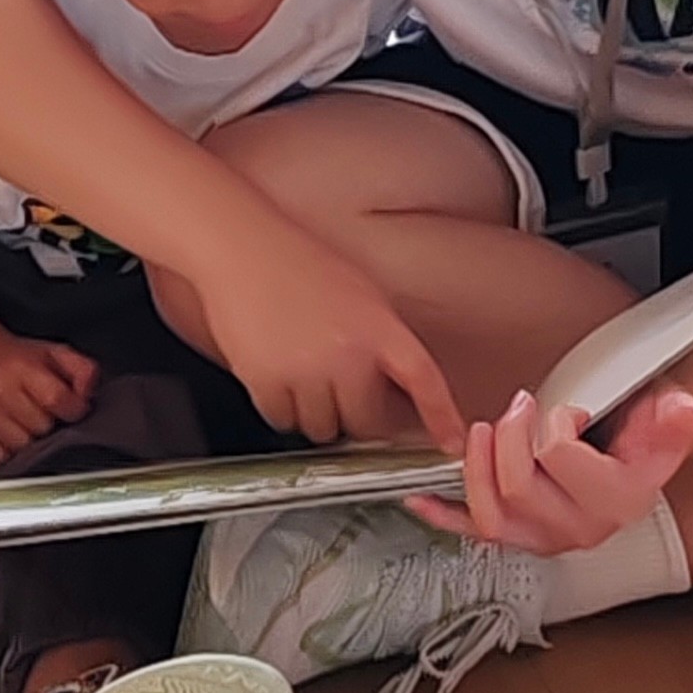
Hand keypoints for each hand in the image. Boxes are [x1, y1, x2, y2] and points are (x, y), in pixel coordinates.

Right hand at [0, 336, 98, 465]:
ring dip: (31, 440)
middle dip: (51, 424)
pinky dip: (10, 453)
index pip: (57, 400)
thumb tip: (88, 394)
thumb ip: (83, 370)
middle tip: (47, 413)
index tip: (73, 408)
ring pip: (21, 447)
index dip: (73, 409)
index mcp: (22, 368)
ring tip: (29, 423)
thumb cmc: (18, 359)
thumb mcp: (55, 352)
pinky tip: (13, 435)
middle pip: (41, 427)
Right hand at [198, 229, 464, 450]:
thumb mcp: (360, 295)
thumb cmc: (297, 262)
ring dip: (317, 413)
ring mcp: (306, 371)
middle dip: (357, 416)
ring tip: (305, 375)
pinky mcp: (267, 383)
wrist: (242, 248)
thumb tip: (395, 385)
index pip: (423, 380)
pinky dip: (282, 408)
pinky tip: (278, 375)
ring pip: (323, 428)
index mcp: (378, 327)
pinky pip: (283, 420)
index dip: (441, 417)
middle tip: (344, 395)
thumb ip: (380, 340)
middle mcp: (346, 354)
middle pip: (367, 423)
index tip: (450, 443)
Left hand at [411, 386, 692, 557]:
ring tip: (482, 431)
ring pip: (490, 513)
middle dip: (509, 435)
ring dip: (475, 466)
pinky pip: (471, 532)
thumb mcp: (669, 424)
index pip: (561, 460)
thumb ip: (676, 419)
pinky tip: (420, 496)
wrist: (636, 476)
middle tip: (519, 405)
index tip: (568, 410)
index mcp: (614, 502)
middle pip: (518, 487)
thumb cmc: (644, 446)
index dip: (557, 425)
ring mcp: (543, 538)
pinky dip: (442, 514)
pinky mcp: (517, 537)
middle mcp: (577, 529)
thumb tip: (679, 411)